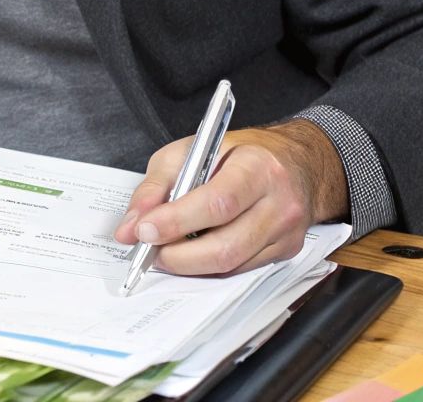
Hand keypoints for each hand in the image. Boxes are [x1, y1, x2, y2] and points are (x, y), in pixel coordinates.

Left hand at [113, 120, 349, 275]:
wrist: (293, 162)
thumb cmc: (236, 153)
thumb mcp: (188, 152)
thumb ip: (154, 187)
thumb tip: (129, 228)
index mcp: (257, 167)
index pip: (217, 203)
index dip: (176, 221)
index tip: (144, 230)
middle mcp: (279, 202)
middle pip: (226, 245)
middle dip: (178, 255)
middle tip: (148, 249)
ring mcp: (286, 231)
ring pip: (232, 264)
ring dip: (189, 264)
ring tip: (165, 251)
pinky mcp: (286, 250)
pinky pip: (240, 269)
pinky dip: (208, 266)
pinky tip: (191, 251)